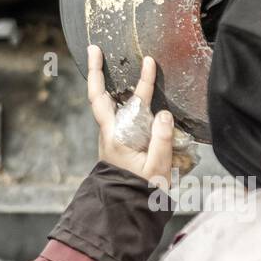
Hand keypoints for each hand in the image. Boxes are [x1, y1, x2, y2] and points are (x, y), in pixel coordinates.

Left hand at [87, 46, 174, 182]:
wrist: (124, 210)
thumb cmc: (141, 192)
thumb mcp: (157, 168)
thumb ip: (161, 140)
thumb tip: (164, 113)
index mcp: (117, 137)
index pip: (127, 103)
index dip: (140, 82)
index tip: (148, 62)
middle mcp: (109, 134)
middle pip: (98, 98)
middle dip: (96, 72)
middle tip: (96, 50)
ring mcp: (111, 138)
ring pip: (107, 106)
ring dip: (107, 85)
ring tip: (107, 66)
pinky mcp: (116, 143)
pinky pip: (116, 116)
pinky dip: (118, 101)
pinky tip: (127, 98)